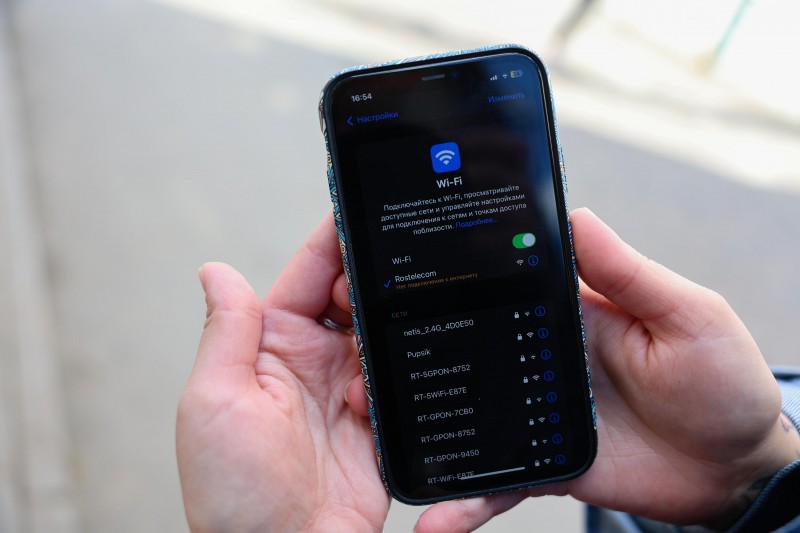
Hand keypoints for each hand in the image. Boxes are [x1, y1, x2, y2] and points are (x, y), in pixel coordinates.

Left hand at [176, 215, 388, 531]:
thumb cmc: (233, 495)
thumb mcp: (215, 401)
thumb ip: (227, 331)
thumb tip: (216, 270)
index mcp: (270, 347)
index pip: (306, 275)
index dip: (333, 240)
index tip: (359, 207)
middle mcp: (312, 364)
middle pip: (354, 297)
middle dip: (371, 284)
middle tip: (381, 285)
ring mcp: (350, 392)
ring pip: (384, 333)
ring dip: (389, 331)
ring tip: (385, 336)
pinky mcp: (381, 423)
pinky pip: (405, 380)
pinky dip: (407, 375)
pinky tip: (389, 386)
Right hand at [402, 208, 799, 531]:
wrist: (732, 470)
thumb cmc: (722, 379)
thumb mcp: (687, 314)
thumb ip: (630, 273)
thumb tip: (577, 216)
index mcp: (569, 311)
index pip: (500, 280)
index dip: (454, 272)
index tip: (402, 266)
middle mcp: (539, 355)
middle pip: (464, 346)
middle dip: (412, 350)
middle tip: (361, 355)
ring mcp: (534, 410)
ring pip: (466, 414)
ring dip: (421, 423)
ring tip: (373, 432)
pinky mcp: (540, 462)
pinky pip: (493, 480)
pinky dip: (464, 500)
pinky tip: (433, 517)